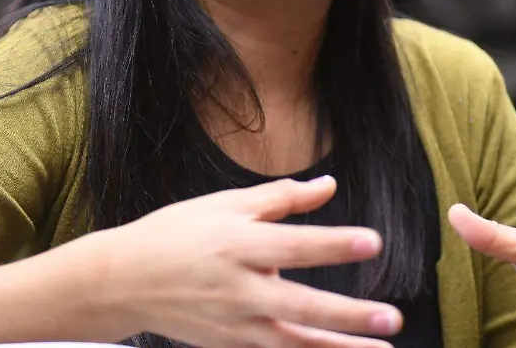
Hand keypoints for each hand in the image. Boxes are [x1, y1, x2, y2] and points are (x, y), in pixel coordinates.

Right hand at [98, 176, 401, 347]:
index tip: (372, 242)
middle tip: (391, 317)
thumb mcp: (225, 204)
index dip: (333, 244)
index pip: (294, 245)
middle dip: (347, 315)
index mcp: (237, 244)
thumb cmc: (177, 234)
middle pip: (300, 304)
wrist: (124, 281)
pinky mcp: (231, 345)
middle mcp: (237, 288)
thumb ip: (280, 198)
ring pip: (294, 342)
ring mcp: (234, 323)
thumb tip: (329, 185)